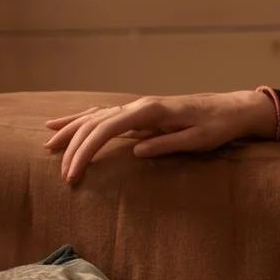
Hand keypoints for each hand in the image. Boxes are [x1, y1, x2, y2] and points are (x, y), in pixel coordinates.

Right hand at [43, 89, 277, 182]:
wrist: (231, 109)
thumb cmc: (218, 126)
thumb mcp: (198, 139)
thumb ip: (167, 144)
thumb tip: (135, 151)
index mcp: (151, 111)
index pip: (106, 129)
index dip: (85, 151)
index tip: (72, 174)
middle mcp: (139, 105)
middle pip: (94, 123)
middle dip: (73, 147)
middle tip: (61, 174)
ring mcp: (138, 107)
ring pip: (95, 116)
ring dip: (70, 131)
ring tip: (48, 145)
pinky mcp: (140, 112)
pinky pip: (104, 115)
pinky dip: (82, 119)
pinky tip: (64, 124)